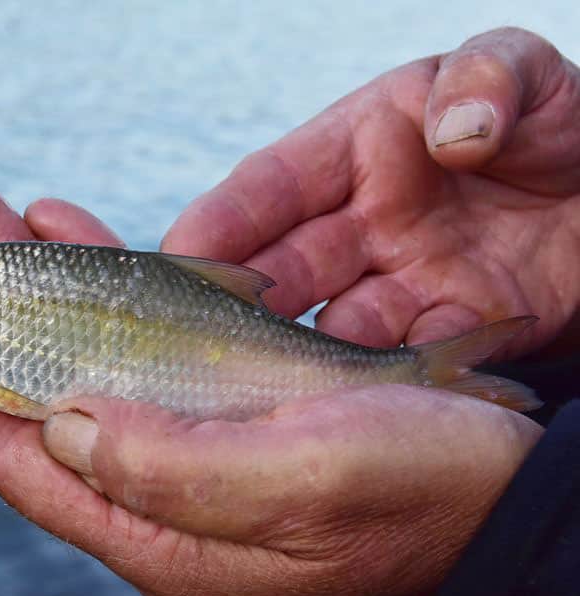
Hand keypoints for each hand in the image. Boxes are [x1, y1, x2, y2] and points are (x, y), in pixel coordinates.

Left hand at [0, 180, 540, 595]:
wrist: (503, 487)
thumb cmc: (422, 493)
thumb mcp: (301, 483)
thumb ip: (171, 465)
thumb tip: (62, 425)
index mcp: (159, 528)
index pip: (15, 457)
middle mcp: (154, 486)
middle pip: (23, 395)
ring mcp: (182, 440)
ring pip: (72, 351)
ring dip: (18, 277)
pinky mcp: (217, 399)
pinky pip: (132, 333)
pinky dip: (95, 278)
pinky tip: (62, 234)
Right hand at [163, 27, 579, 356]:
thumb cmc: (565, 119)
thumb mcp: (527, 72)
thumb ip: (489, 75)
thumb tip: (453, 134)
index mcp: (358, 148)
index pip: (268, 188)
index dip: (218, 223)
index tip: (174, 255)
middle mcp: (363, 221)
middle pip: (283, 271)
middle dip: (240, 308)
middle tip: (205, 344)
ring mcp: (399, 280)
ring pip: (330, 329)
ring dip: (303, 361)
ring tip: (279, 389)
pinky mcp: (444, 329)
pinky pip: (402, 363)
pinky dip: (381, 387)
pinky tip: (361, 405)